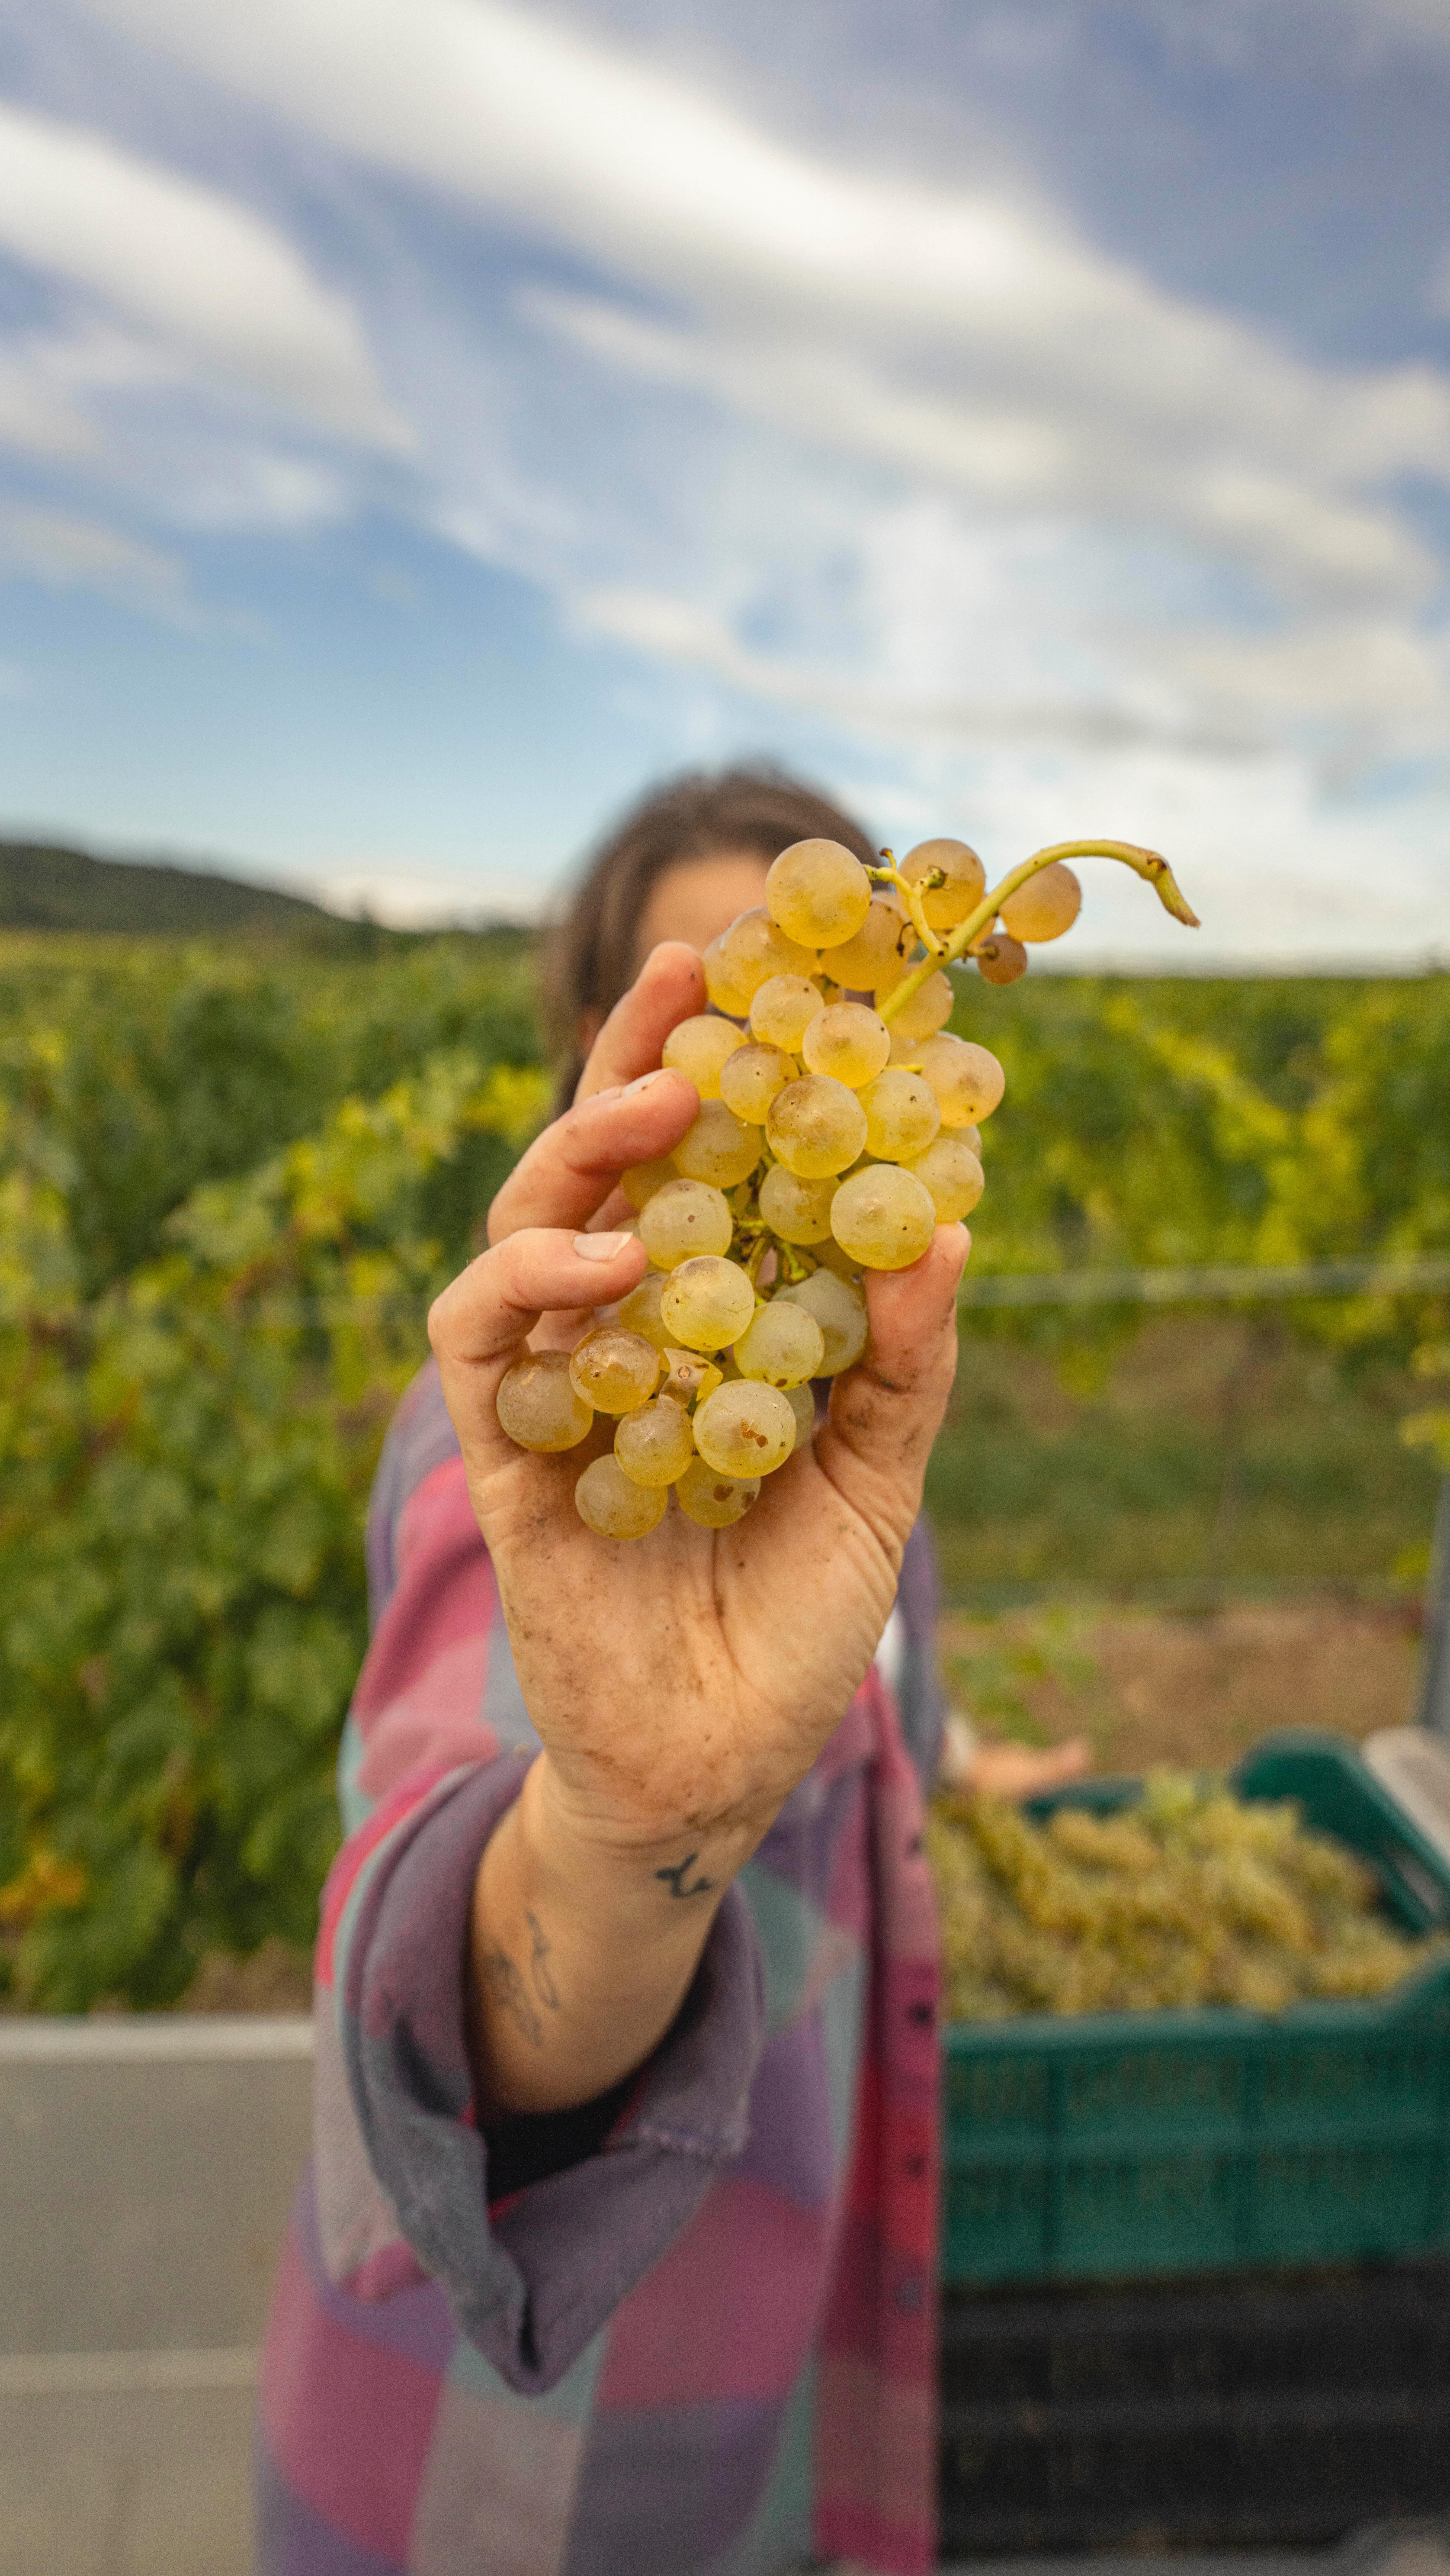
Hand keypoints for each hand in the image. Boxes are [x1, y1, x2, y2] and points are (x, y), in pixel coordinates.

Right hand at [429, 940, 969, 1866]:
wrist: (730, 1756)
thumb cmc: (802, 1613)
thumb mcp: (882, 1475)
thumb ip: (905, 1360)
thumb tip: (954, 1228)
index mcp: (706, 1320)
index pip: (695, 1168)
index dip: (710, 1067)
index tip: (757, 974)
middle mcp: (622, 1333)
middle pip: (596, 1165)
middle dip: (628, 1061)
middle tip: (683, 979)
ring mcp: (556, 1387)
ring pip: (524, 1226)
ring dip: (582, 1150)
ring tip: (661, 1105)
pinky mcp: (504, 1451)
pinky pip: (482, 1337)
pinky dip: (533, 1280)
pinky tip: (611, 1260)